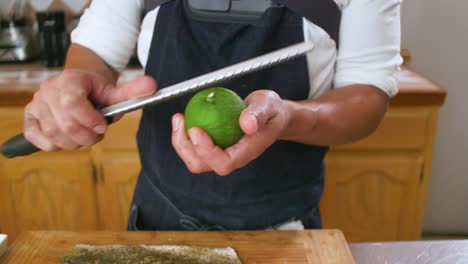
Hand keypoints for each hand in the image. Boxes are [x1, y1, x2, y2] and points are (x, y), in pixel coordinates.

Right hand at [24, 69, 155, 150]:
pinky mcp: (30, 118)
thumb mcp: (114, 91)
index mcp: (69, 81)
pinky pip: (38, 139)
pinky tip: (67, 138)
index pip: (73, 103)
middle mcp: (48, 91)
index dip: (90, 120)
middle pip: (65, 124)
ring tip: (85, 135)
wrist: (79, 86)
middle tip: (97, 135)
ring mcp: (36, 104)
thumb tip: (153, 86)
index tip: (103, 126)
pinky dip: (55, 145)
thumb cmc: (96, 91)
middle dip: (87, 136)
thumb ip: (132, 91)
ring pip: (54, 134)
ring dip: (74, 142)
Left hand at [172, 90, 290, 175]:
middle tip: (181, 121)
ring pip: (195, 159)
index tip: (196, 129)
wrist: (273, 116)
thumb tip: (246, 124)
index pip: (224, 162)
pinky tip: (182, 117)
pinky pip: (194, 147)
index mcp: (247, 152)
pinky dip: (184, 135)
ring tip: (179, 118)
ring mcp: (222, 154)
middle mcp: (233, 157)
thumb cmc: (272, 111)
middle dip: (186, 148)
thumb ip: (259, 114)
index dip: (207, 151)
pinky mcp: (214, 147)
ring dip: (181, 142)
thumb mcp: (269, 105)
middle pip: (203, 165)